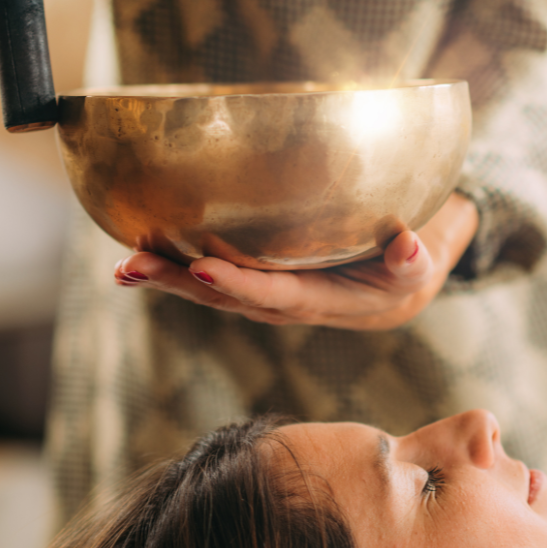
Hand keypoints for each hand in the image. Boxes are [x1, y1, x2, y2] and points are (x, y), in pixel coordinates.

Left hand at [113, 193, 478, 330]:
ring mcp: (266, 291)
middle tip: (132, 266)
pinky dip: (176, 266)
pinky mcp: (258, 277)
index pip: (275, 294)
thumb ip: (415, 259)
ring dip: (165, 278)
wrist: (400, 276)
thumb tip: (408, 247)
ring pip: (209, 290)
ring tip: (123, 267)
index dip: (239, 284)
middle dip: (178, 282)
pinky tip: (140, 252)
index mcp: (322, 300)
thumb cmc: (412, 263)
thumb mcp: (423, 262)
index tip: (202, 267)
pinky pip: (211, 275)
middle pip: (225, 297)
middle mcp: (286, 301)